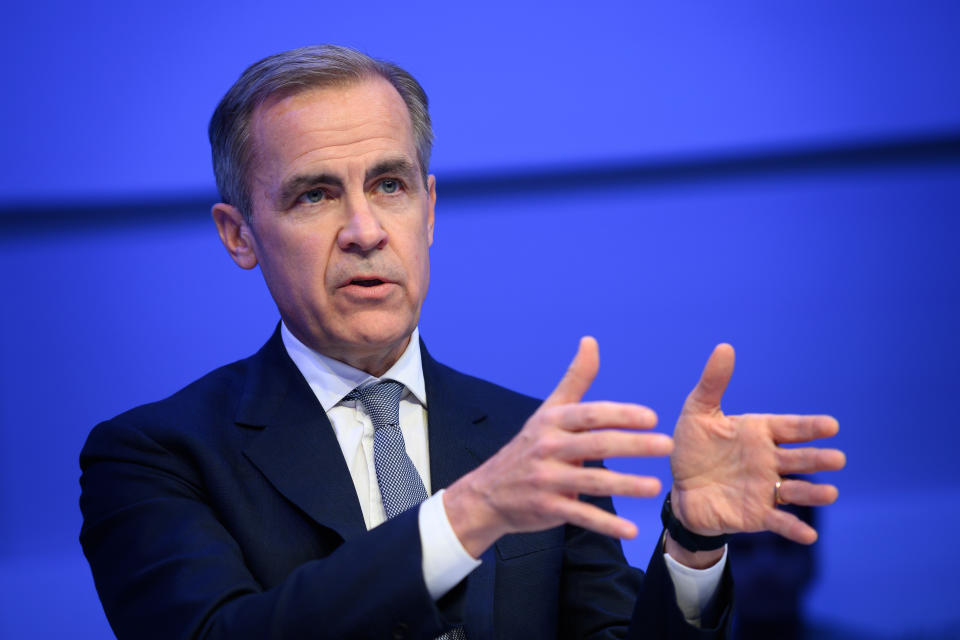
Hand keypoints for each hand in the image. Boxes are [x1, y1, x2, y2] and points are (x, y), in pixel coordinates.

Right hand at [444, 337, 673, 557]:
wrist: (488, 493)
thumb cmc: (528, 447)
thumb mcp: (548, 411)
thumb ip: (575, 379)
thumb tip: (591, 341)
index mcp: (552, 422)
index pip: (589, 414)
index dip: (620, 414)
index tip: (651, 417)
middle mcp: (547, 448)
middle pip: (596, 445)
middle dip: (633, 445)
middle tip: (667, 445)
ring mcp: (546, 479)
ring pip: (592, 481)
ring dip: (626, 485)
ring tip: (655, 487)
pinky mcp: (547, 508)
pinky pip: (581, 516)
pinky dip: (606, 525)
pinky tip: (631, 529)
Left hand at [670, 344, 845, 545]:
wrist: (680, 488)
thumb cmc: (693, 446)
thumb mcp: (697, 412)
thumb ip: (713, 383)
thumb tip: (724, 347)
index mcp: (759, 432)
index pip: (790, 427)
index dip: (810, 427)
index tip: (832, 425)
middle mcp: (769, 460)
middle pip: (799, 459)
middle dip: (818, 459)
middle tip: (837, 459)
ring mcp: (765, 488)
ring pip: (795, 490)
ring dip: (813, 493)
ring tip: (831, 493)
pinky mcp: (756, 514)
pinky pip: (779, 521)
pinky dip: (794, 529)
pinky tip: (809, 535)